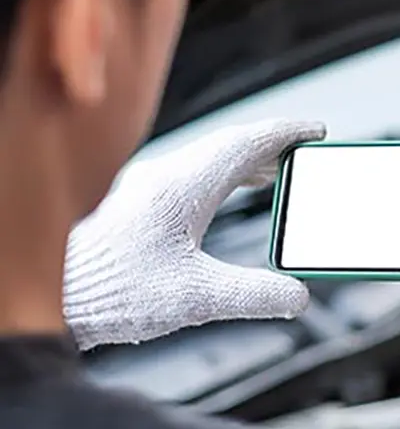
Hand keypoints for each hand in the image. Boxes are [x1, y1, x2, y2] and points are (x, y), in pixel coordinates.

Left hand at [64, 119, 324, 349]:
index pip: (245, 144)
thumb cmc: (114, 290)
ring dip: (242, 162)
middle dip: (269, 146)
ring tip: (271, 174)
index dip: (286, 135)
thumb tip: (297, 296)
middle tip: (302, 152)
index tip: (316, 130)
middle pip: (227, 147)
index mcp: (183, 187)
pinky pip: (186, 178)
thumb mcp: (198, 298)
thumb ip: (255, 295)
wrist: (55, 293)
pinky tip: (216, 200)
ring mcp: (145, 190)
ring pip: (204, 161)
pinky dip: (216, 179)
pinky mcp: (133, 208)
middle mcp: (163, 179)